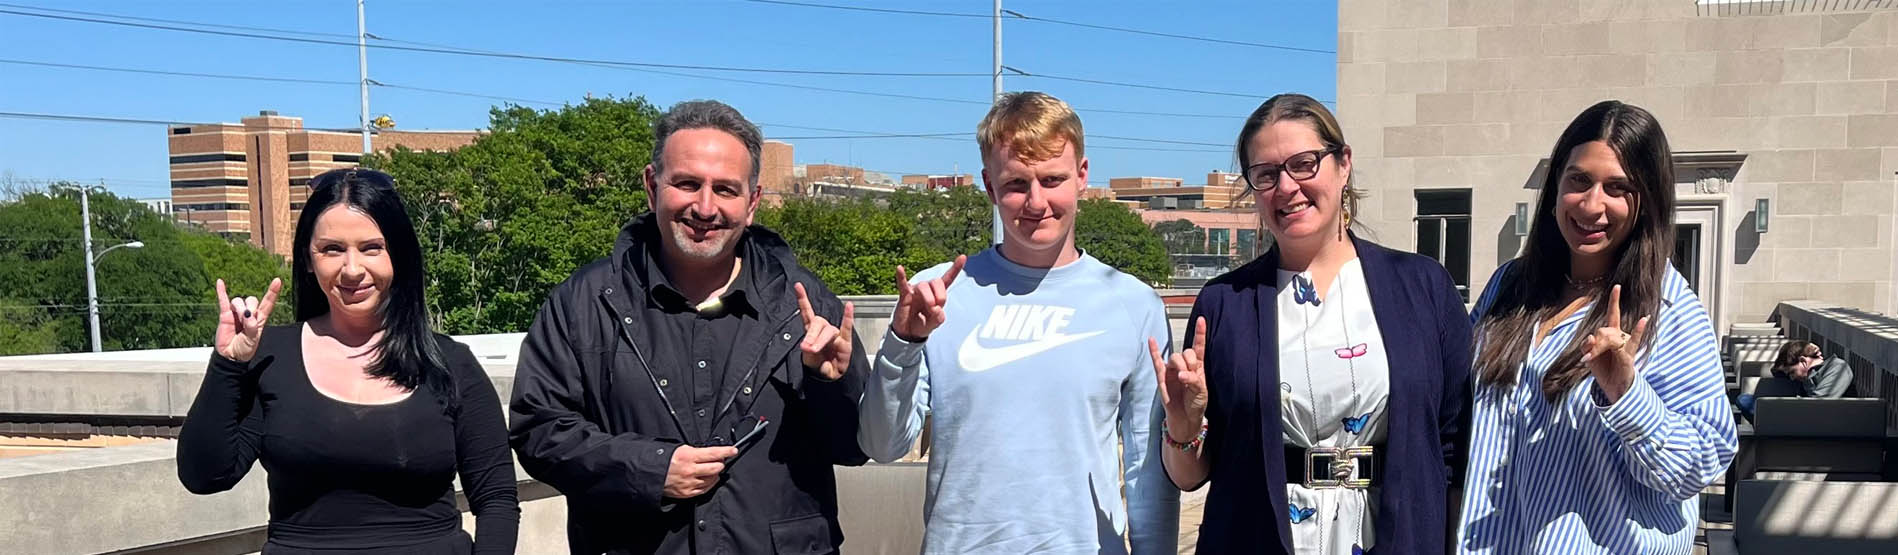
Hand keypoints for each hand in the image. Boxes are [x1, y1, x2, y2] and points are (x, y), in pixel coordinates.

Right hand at [214, 278, 280, 361]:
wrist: (231, 356)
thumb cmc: (244, 348)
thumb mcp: (253, 340)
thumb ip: (252, 327)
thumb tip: (248, 314)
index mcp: (259, 319)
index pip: (267, 303)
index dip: (272, 292)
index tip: (277, 281)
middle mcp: (249, 314)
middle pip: (252, 299)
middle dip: (251, 306)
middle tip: (247, 319)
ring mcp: (236, 313)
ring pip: (239, 300)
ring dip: (239, 307)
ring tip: (239, 318)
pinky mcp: (224, 315)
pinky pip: (223, 300)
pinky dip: (221, 291)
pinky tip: (220, 282)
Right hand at [664, 444, 738, 498]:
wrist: (650, 474)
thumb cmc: (663, 460)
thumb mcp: (680, 449)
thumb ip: (696, 452)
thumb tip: (711, 454)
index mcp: (689, 457)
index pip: (713, 453)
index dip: (726, 452)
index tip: (733, 451)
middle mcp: (691, 471)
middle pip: (716, 468)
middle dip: (720, 463)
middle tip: (719, 460)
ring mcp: (690, 483)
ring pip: (713, 479)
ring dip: (714, 474)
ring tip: (710, 469)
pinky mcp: (687, 493)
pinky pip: (705, 489)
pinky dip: (709, 483)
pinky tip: (707, 479)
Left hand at [795, 282, 854, 379]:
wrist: (828, 377)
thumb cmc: (818, 365)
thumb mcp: (808, 359)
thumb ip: (808, 352)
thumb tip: (809, 347)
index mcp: (811, 331)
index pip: (807, 312)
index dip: (803, 299)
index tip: (798, 285)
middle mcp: (823, 330)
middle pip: (818, 323)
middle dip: (811, 335)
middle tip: (807, 347)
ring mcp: (835, 335)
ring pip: (828, 331)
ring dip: (820, 340)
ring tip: (814, 350)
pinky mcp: (845, 342)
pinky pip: (847, 328)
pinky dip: (848, 317)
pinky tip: (849, 306)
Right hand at [890, 255, 964, 342]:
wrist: (908, 333)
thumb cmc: (922, 324)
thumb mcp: (935, 324)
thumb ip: (939, 317)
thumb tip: (936, 309)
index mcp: (937, 294)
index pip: (948, 278)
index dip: (956, 268)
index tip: (963, 257)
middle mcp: (927, 289)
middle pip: (937, 281)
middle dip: (940, 295)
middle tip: (936, 308)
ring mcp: (915, 290)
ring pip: (924, 285)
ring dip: (928, 298)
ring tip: (928, 309)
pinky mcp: (905, 295)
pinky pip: (903, 283)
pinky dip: (901, 276)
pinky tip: (900, 268)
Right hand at [1150, 316, 1209, 444]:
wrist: (1186, 417)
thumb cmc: (1195, 404)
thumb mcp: (1201, 392)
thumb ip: (1194, 380)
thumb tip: (1181, 375)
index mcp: (1197, 366)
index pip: (1199, 346)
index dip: (1200, 333)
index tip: (1201, 320)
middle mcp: (1184, 365)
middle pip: (1185, 352)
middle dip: (1189, 361)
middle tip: (1191, 375)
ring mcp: (1172, 370)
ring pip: (1174, 357)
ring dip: (1179, 365)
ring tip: (1182, 379)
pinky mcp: (1162, 376)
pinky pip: (1156, 361)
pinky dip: (1153, 350)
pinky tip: (1151, 340)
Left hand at [1580, 284, 1650, 402]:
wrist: (1612, 387)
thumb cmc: (1602, 369)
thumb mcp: (1588, 356)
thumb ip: (1587, 345)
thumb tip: (1591, 337)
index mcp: (1611, 334)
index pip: (1613, 314)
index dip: (1614, 301)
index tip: (1617, 286)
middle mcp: (1620, 336)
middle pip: (1603, 330)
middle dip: (1593, 343)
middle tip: (1587, 357)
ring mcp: (1625, 345)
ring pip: (1608, 336)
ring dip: (1596, 348)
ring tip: (1590, 360)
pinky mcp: (1629, 355)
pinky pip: (1633, 341)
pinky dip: (1639, 329)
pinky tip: (1644, 319)